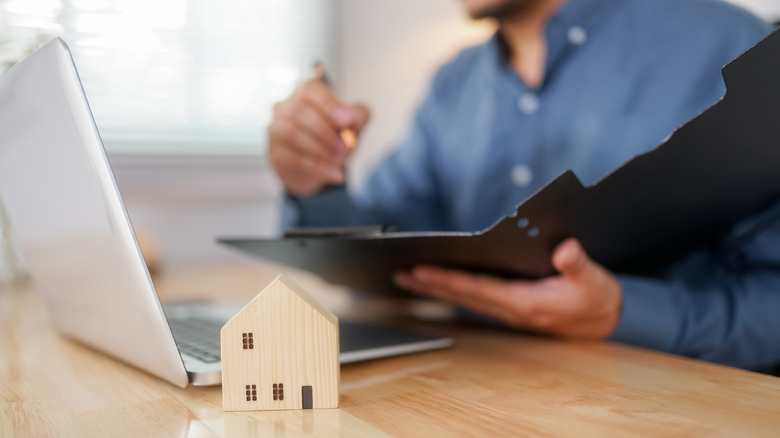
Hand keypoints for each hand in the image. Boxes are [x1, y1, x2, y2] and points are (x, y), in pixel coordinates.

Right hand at [268, 79, 369, 195]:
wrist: (316, 165)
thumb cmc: (334, 135)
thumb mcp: (352, 123)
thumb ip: (357, 116)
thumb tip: (350, 119)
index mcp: (306, 93)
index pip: (311, 90)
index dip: (328, 104)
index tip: (345, 121)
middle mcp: (285, 106)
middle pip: (299, 113)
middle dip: (326, 133)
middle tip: (346, 148)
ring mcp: (276, 129)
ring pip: (292, 134)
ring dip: (320, 150)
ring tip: (341, 161)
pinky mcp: (275, 152)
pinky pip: (292, 158)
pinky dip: (317, 167)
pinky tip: (335, 174)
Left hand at [393, 238, 621, 339]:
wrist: (604, 323)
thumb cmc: (596, 299)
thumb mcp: (594, 280)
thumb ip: (578, 264)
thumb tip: (564, 249)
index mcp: (524, 302)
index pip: (476, 288)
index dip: (447, 279)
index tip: (420, 271)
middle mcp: (510, 309)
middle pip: (461, 296)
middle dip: (429, 285)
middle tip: (398, 274)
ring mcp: (507, 310)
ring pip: (463, 299)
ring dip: (435, 290)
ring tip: (407, 278)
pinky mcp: (509, 307)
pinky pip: (473, 298)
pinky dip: (452, 290)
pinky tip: (438, 283)